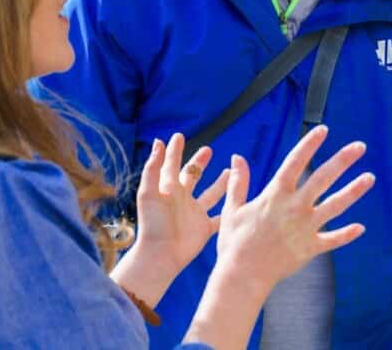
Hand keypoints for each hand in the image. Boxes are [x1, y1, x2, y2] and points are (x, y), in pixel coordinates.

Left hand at [111, 133, 228, 306]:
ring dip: (221, 183)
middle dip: (200, 163)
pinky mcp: (204, 228)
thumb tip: (158, 142)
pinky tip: (241, 203)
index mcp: (169, 189)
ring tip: (231, 171)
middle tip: (208, 150)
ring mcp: (194, 213)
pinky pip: (220, 218)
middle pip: (193, 176)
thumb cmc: (152, 223)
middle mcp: (183, 199)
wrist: (160, 255)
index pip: (173, 164)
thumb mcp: (150, 192)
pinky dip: (230, 211)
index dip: (175, 151)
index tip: (179, 136)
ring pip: (211, 194)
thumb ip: (154, 168)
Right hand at [182, 126, 374, 349]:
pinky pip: (334, 240)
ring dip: (354, 190)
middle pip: (323, 178)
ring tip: (370, 178)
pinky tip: (360, 227)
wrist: (243, 275)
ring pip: (336, 205)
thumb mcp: (233, 208)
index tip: (323, 130)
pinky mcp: (311, 247)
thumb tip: (237, 158)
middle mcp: (295, 207)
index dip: (310, 144)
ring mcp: (306, 227)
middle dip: (343, 160)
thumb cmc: (234, 243)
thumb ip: (238, 182)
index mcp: (276, 194)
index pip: (296, 161)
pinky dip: (347, 234)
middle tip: (360, 146)